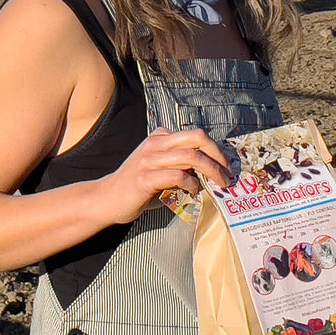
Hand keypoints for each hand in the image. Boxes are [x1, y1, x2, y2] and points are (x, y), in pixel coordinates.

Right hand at [103, 127, 231, 223]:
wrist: (107, 199)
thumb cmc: (138, 186)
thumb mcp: (159, 167)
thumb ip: (180, 163)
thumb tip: (210, 171)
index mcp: (160, 138)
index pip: (196, 135)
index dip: (215, 149)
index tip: (226, 166)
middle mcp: (155, 145)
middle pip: (196, 139)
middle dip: (217, 155)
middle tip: (227, 174)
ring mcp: (149, 160)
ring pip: (190, 157)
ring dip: (210, 171)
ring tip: (218, 184)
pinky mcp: (145, 178)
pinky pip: (177, 176)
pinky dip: (191, 184)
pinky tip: (194, 191)